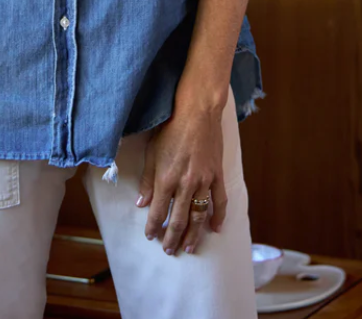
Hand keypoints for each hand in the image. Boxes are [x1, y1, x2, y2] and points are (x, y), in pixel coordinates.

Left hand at [136, 106, 227, 255]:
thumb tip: (141, 203)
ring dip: (193, 233)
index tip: (150, 236)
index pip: (159, 211)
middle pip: (178, 218)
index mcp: (166, 178)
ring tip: (189, 247)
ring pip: (199, 215)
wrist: (197, 112)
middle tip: (169, 250)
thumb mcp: (152, 152)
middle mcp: (185, 184)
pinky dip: (218, 217)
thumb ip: (148, 180)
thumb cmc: (170, 128)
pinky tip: (215, 229)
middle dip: (172, 237)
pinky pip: (219, 201)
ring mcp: (204, 181)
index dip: (153, 226)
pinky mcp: (217, 175)